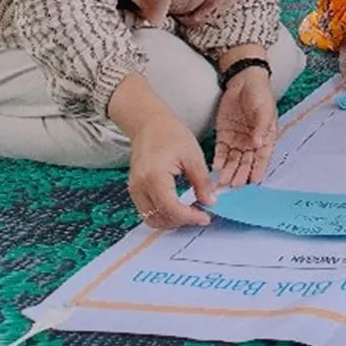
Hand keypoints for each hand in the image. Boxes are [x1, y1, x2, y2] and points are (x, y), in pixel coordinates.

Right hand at [127, 112, 215, 229]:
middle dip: (182, 222)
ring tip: (192, 212)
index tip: (206, 217)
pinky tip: (180, 207)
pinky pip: (148, 211)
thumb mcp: (193, 156)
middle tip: (201, 215)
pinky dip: (163, 215)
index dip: (189, 217)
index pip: (171, 208)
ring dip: (172, 221)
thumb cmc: (171, 134)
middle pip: (160, 218)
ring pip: (152, 219)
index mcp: (154, 177)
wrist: (149, 124)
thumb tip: (210, 203)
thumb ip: (202, 182)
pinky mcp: (135, 190)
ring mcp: (134, 190)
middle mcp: (140, 187)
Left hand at [213, 68, 278, 186]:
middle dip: (240, 174)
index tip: (254, 181)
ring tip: (222, 183)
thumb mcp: (265, 109)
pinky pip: (220, 151)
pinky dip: (218, 160)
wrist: (243, 81)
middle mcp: (251, 142)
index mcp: (265, 137)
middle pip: (246, 162)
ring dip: (228, 171)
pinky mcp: (224, 136)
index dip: (258, 169)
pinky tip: (214, 169)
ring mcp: (237, 140)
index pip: (262, 157)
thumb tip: (258, 142)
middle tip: (234, 186)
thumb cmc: (260, 94)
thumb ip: (261, 126)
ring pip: (232, 160)